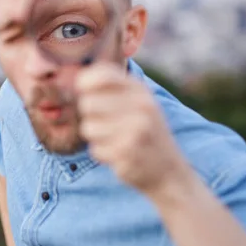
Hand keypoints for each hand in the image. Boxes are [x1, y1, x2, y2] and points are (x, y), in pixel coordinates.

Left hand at [75, 62, 193, 198]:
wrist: (169, 171)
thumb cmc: (145, 131)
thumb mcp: (138, 102)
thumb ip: (112, 88)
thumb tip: (77, 79)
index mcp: (140, 91)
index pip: (101, 74)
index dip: (84, 82)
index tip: (83, 91)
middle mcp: (140, 107)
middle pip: (88, 103)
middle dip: (90, 115)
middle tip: (105, 123)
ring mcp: (135, 131)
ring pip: (88, 128)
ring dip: (96, 137)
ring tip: (115, 140)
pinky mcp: (127, 154)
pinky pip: (95, 150)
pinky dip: (102, 154)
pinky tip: (119, 154)